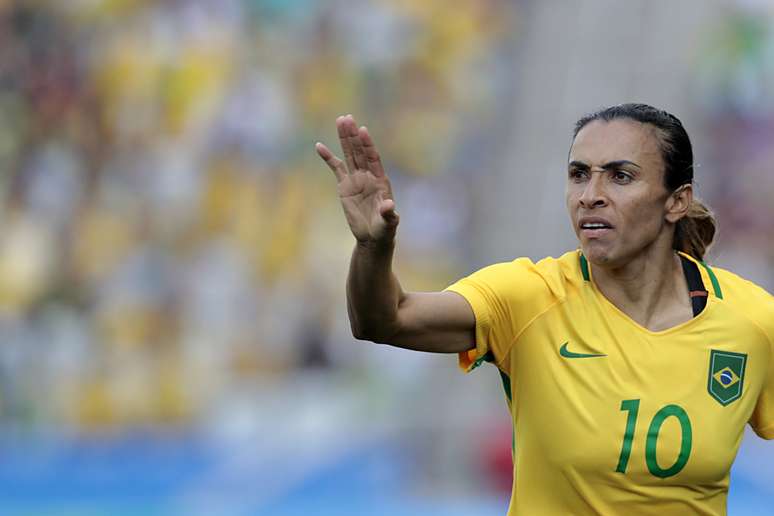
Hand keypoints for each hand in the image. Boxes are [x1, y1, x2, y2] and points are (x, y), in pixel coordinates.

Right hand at [316, 114, 398, 245]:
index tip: (362, 130)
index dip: (368, 145)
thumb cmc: (384, 229)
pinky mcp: (345, 186)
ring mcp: (356, 179)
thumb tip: (389, 205)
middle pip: (359, 151)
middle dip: (353, 135)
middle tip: (347, 118)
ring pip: (349, 154)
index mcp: (380, 180)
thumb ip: (389, 213)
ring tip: (340, 120)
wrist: (373, 237)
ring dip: (344, 138)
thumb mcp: (389, 222)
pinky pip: (335, 168)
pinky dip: (328, 157)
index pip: (373, 158)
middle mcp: (368, 175)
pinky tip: (319, 146)